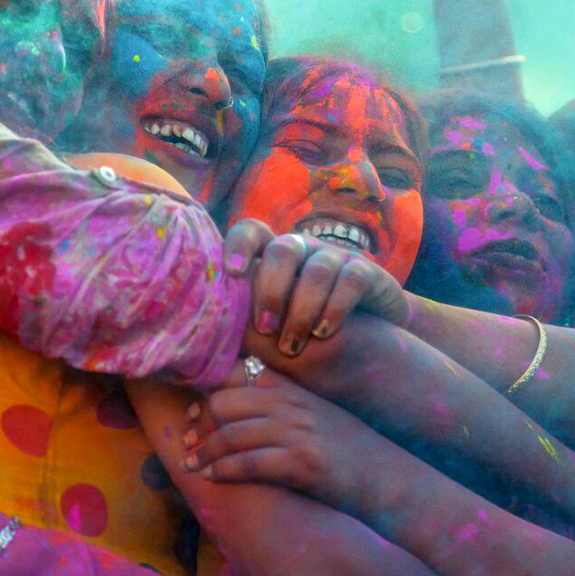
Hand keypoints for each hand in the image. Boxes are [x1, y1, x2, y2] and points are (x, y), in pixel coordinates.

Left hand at [180, 369, 376, 511]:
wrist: (388, 477)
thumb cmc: (347, 448)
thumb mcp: (315, 413)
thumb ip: (280, 402)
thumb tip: (234, 407)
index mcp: (293, 387)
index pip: (238, 372)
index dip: (207, 390)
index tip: (193, 410)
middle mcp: (292, 403)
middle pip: (226, 401)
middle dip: (199, 421)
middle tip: (186, 439)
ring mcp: (298, 431)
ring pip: (231, 433)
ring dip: (204, 451)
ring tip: (192, 464)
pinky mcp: (302, 463)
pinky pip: (249, 463)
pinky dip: (224, 471)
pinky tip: (213, 478)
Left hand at [223, 219, 408, 355]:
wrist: (370, 338)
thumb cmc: (304, 332)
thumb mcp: (273, 324)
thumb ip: (245, 323)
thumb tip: (204, 339)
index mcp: (274, 256)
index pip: (251, 230)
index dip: (239, 244)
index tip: (231, 273)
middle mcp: (304, 249)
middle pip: (284, 250)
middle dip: (271, 289)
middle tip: (265, 329)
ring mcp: (336, 258)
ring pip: (317, 269)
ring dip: (302, 308)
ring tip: (293, 345)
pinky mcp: (366, 273)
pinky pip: (351, 280)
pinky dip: (335, 307)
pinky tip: (323, 332)